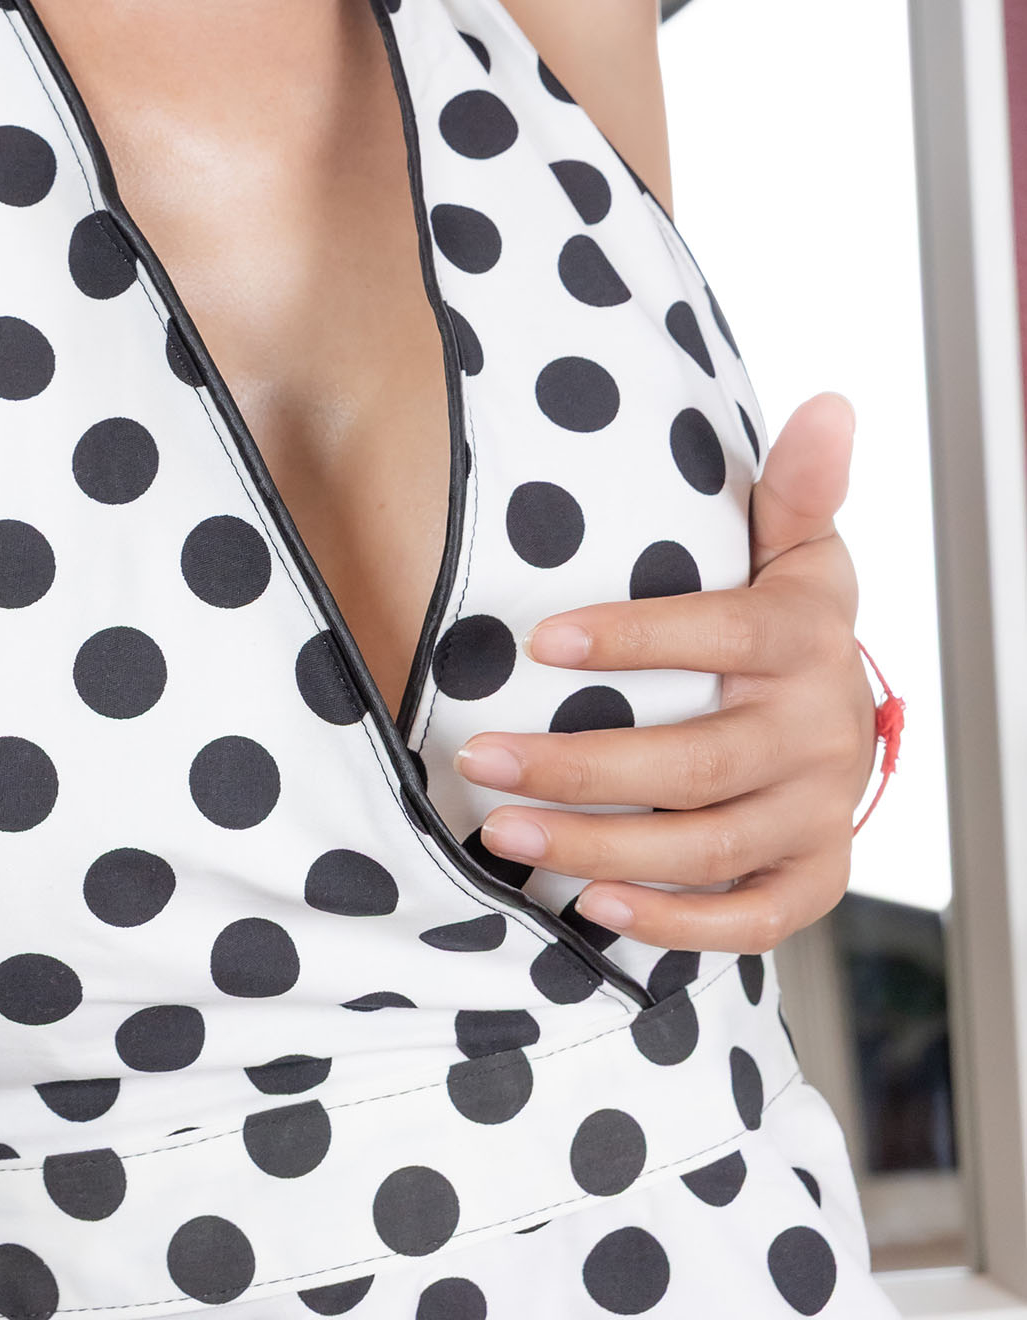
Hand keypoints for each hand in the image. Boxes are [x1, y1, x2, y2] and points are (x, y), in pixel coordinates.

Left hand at [458, 393, 876, 950]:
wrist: (843, 708)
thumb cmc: (785, 611)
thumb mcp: (794, 540)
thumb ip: (799, 481)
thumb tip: (830, 401)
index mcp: (806, 638)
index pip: (718, 636)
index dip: (631, 639)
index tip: (537, 638)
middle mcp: (822, 731)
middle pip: (694, 762)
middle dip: (577, 765)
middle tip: (480, 758)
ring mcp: (821, 812)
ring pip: (706, 845)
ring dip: (597, 846)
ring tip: (502, 829)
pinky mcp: (815, 876)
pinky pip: (751, 918)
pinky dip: (674, 921)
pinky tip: (592, 904)